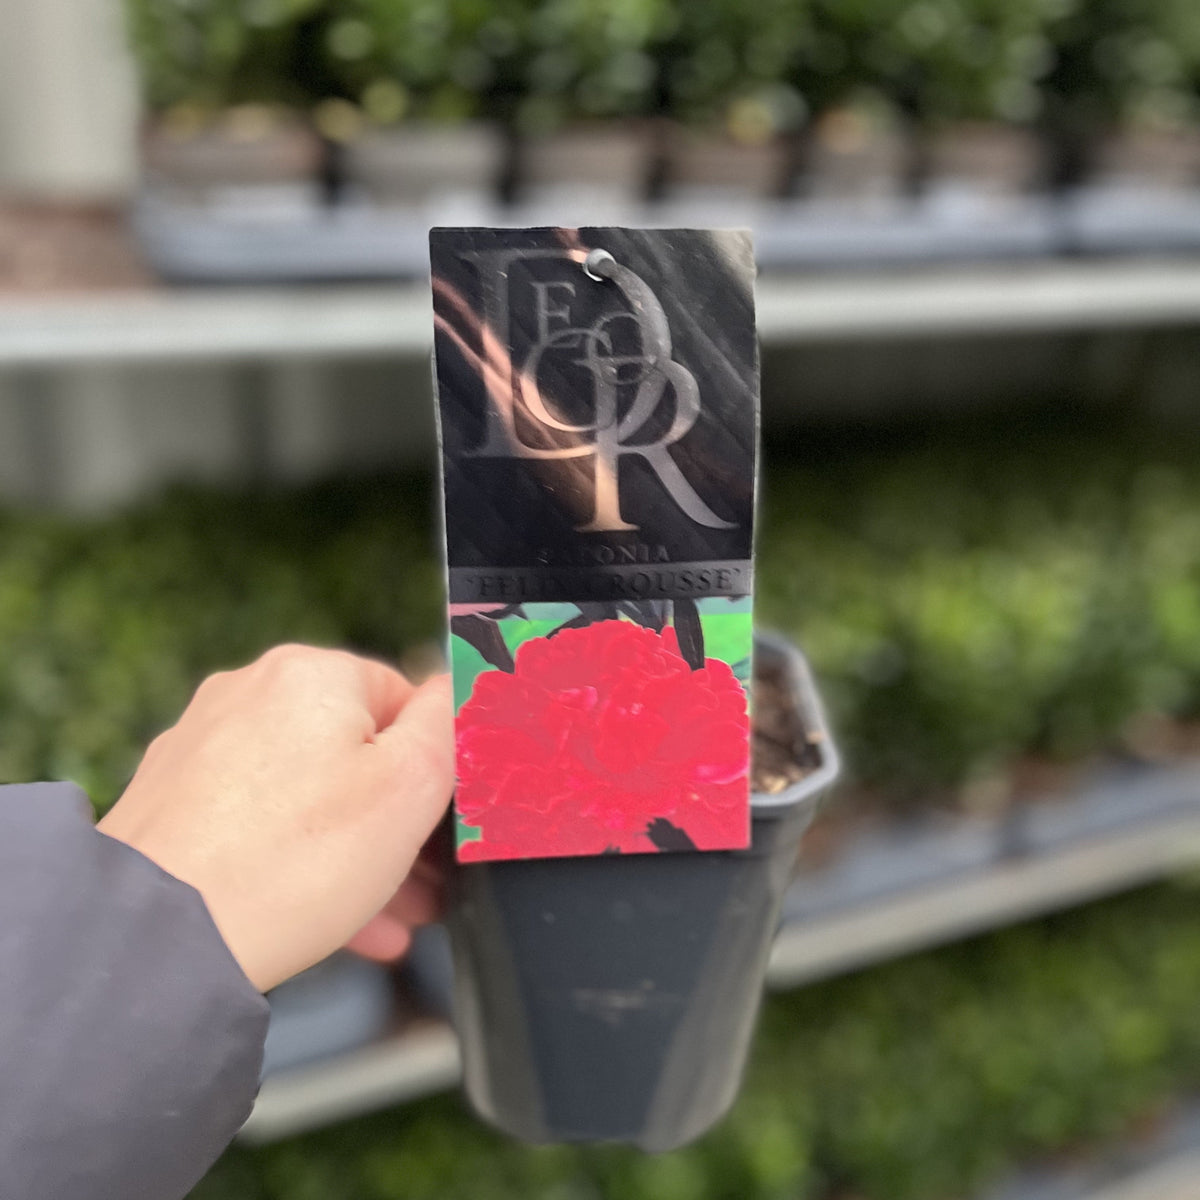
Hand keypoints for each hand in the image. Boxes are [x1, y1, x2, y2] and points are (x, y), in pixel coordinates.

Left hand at [98, 645, 454, 991]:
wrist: (159, 938)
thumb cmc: (292, 861)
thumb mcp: (410, 785)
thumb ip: (450, 722)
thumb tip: (460, 686)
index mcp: (314, 674)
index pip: (407, 702)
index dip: (437, 771)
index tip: (447, 830)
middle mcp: (253, 693)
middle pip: (356, 753)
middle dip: (398, 823)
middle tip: (427, 886)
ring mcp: (206, 745)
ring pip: (311, 794)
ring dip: (358, 851)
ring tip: (390, 919)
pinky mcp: (174, 799)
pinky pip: (262, 823)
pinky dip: (303, 862)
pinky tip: (336, 923)